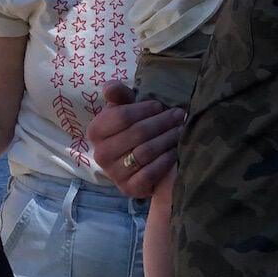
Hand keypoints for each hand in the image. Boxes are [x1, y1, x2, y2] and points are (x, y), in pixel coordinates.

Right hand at [86, 81, 185, 197]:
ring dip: (167, 139)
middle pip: (137, 133)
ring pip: (145, 152)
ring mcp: (114, 173)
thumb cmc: (132, 128)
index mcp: (96, 131)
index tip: (160, 105)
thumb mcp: (125, 108)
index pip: (122, 116)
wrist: (136, 162)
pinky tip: (176, 150)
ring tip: (181, 129)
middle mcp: (101, 154)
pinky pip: (150, 173)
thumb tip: (110, 87)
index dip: (144, 109)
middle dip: (162, 122)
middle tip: (179, 114)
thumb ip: (118, 94)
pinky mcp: (128, 188)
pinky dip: (165, 160)